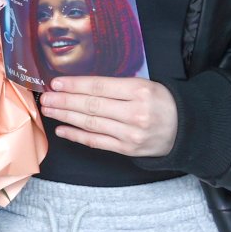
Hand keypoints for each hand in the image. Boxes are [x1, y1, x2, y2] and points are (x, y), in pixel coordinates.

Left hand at [39, 76, 178, 157]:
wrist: (185, 129)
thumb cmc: (161, 103)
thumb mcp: (145, 85)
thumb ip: (117, 85)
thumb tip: (81, 85)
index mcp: (139, 91)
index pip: (99, 86)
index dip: (75, 85)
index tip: (56, 83)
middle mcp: (134, 113)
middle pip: (91, 105)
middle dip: (64, 101)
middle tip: (46, 97)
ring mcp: (130, 133)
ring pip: (91, 124)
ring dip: (66, 117)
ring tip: (49, 110)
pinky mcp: (127, 149)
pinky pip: (97, 142)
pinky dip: (77, 136)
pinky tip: (62, 129)